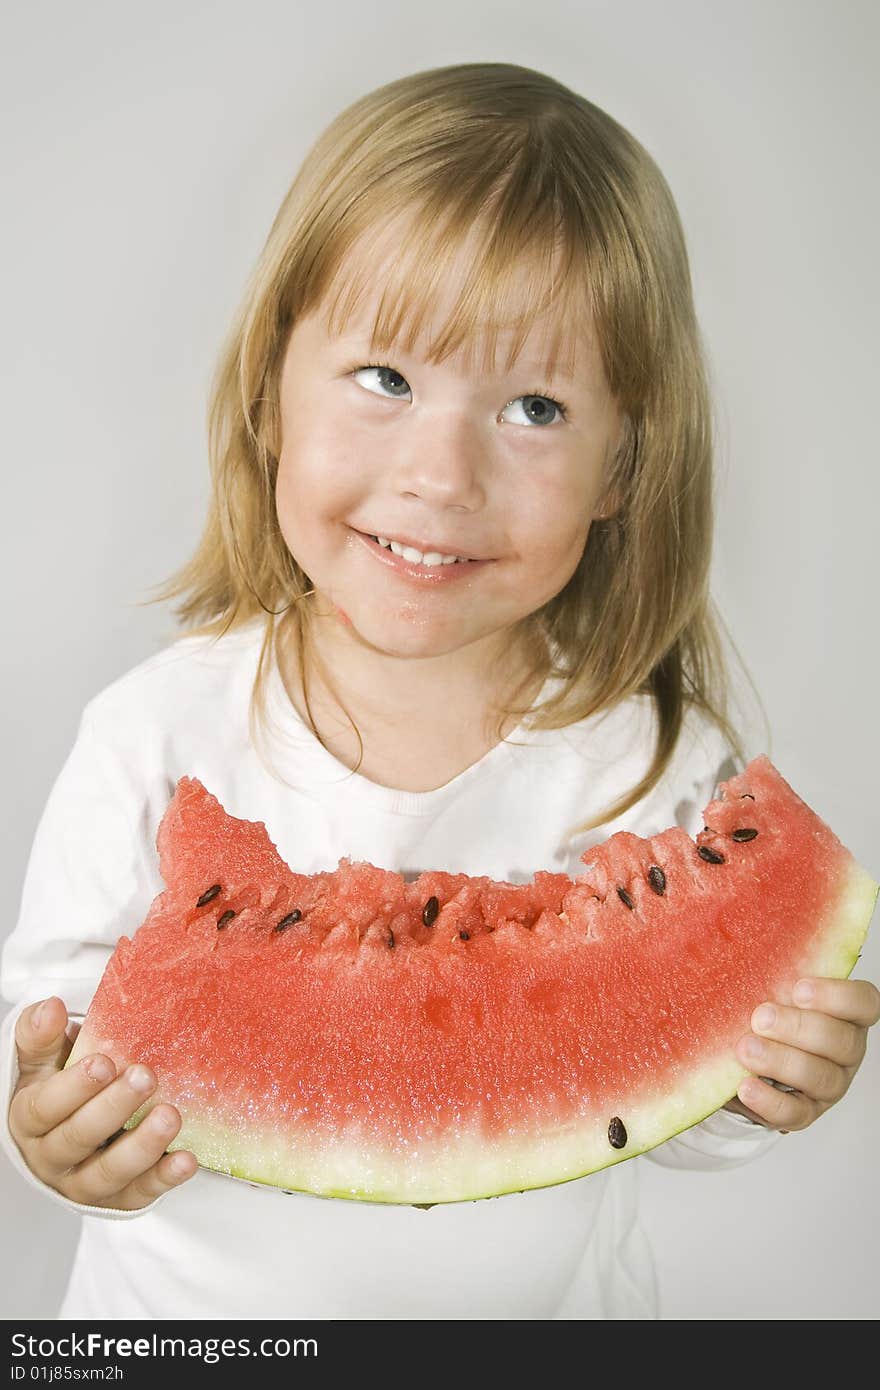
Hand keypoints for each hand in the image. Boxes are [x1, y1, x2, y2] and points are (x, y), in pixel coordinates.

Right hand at [9, 996, 197, 1209]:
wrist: (69, 1133)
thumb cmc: (58, 1089)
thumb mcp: (42, 1062)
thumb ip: (41, 1036)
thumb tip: (50, 1008)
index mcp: (30, 1121)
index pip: (45, 1108)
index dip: (73, 1087)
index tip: (103, 1061)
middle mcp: (52, 1158)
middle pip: (78, 1138)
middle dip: (113, 1107)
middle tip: (144, 1076)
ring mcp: (83, 1184)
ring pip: (108, 1173)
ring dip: (141, 1146)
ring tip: (170, 1116)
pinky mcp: (118, 1198)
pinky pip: (140, 1193)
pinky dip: (163, 1178)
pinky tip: (186, 1159)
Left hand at [723, 976, 879, 1131]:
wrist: (741, 1057)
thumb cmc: (764, 1012)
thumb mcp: (770, 986)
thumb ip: (772, 967)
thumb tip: (743, 937)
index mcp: (845, 1014)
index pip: (864, 1003)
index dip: (838, 996)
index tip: (799, 989)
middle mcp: (845, 1051)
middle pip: (841, 1041)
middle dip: (799, 1028)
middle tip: (760, 1018)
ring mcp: (829, 1085)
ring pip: (821, 1078)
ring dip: (781, 1062)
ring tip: (745, 1050)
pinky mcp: (805, 1113)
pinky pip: (795, 1113)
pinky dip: (769, 1101)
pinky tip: (745, 1086)